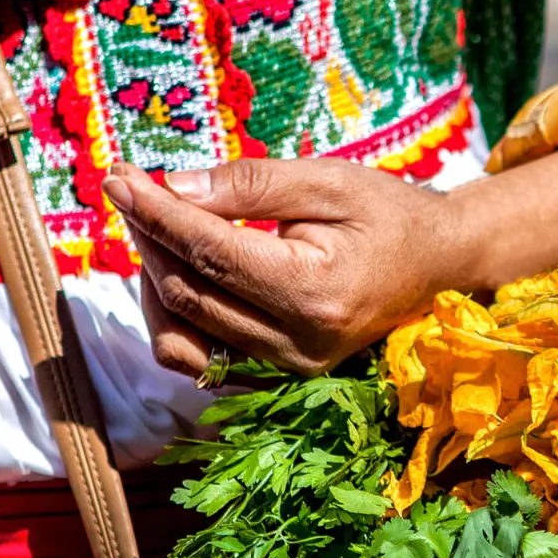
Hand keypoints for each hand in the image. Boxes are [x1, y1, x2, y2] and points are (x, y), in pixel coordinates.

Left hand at [101, 157, 472, 379]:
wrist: (438, 263)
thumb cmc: (387, 212)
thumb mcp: (327, 180)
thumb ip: (252, 184)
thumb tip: (173, 188)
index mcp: (315, 291)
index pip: (210, 252)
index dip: (156, 213)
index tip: (118, 179)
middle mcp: (299, 345)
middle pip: (188, 291)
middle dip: (149, 236)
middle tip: (132, 190)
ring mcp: (289, 370)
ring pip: (180, 337)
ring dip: (154, 280)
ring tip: (160, 231)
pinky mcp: (280, 379)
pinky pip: (199, 360)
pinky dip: (176, 317)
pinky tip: (181, 273)